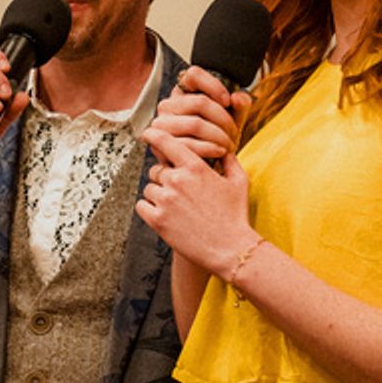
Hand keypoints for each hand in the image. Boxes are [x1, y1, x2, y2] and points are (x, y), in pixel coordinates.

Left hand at [137, 123, 252, 273]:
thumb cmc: (236, 215)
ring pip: (149, 189)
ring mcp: (165, 200)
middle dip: (165, 178)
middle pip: (156, 170)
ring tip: (177, 208)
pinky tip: (164, 215)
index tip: (147, 133)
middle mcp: (177, 180)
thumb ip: (229, 161)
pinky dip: (149, 209)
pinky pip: (142, 206)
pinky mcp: (158, 220)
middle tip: (179, 192)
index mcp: (195, 167)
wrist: (231, 249)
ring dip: (158, 195)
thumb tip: (225, 150)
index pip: (165, 142)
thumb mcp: (239, 182)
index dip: (153, 135)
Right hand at [143, 66, 250, 164]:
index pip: (193, 74)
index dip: (214, 85)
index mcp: (182, 92)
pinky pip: (188, 144)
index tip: (228, 102)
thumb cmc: (217, 137)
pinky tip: (220, 152)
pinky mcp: (162, 145)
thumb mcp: (232, 119)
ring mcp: (161, 124)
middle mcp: (168, 105)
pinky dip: (209, 149)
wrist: (205, 164)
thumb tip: (239, 98)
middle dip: (224, 119)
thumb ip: (240, 106)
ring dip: (218, 136)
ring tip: (230, 145)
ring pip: (195, 124)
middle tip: (235, 133)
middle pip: (200, 102)